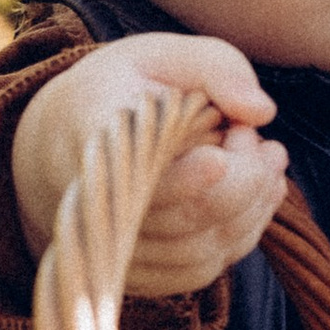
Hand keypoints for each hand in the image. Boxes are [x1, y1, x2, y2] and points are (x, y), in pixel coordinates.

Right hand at [9, 35, 287, 296]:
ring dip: (253, 207)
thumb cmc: (124, 90)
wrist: (64, 142)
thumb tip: (262, 112)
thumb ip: (216, 68)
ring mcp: (113, 248)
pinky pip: (201, 270)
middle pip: (185, 216)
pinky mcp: (136, 273)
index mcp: (93, 134)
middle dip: (246, 179)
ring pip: (201, 250)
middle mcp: (93, 203)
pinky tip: (258, 194)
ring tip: (265, 158)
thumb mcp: (163, 55)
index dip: (183, 178)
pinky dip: (242, 234)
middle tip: (258, 138)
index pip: (135, 171)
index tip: (220, 159)